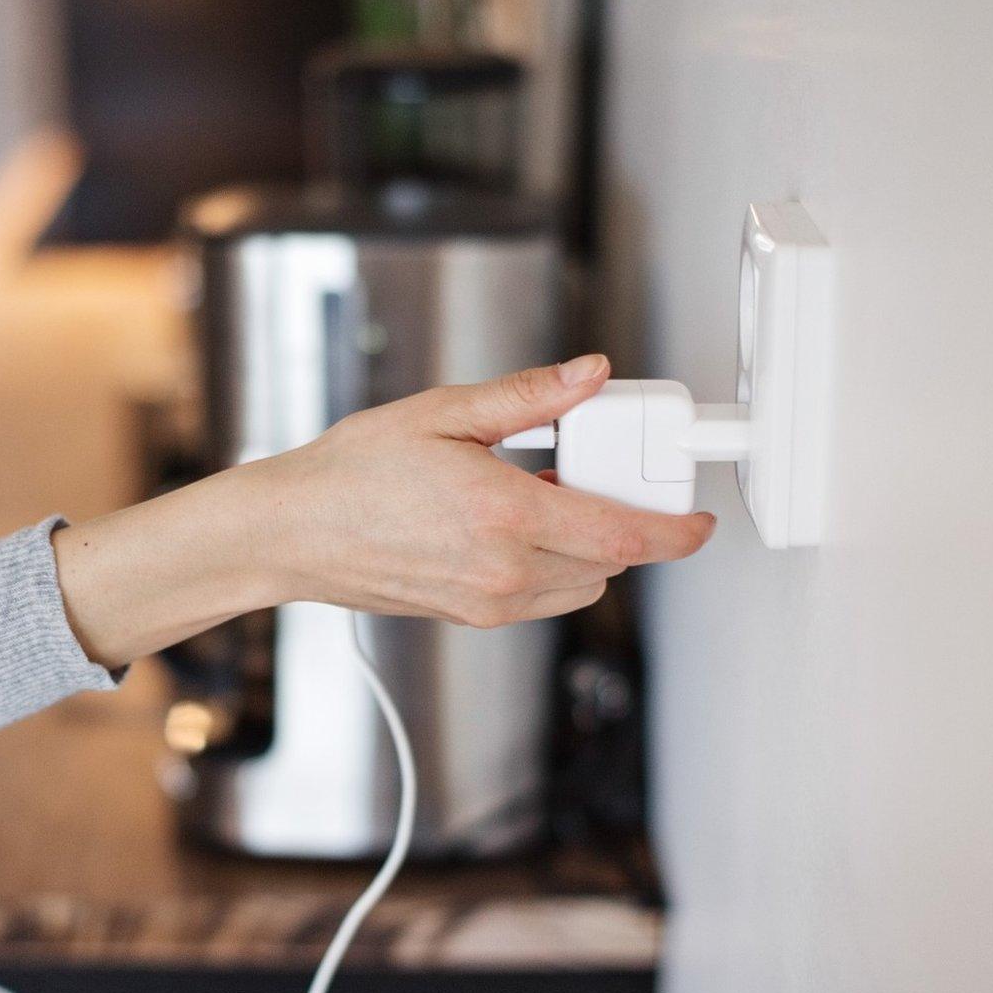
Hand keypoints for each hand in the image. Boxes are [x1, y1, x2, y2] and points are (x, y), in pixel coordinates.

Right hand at [243, 353, 714, 624]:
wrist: (293, 533)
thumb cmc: (352, 473)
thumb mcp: (443, 413)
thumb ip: (529, 397)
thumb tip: (591, 375)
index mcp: (506, 515)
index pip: (626, 535)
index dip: (677, 530)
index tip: (699, 521)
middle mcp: (505, 571)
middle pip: (613, 561)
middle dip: (623, 520)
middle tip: (592, 472)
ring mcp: (490, 602)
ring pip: (583, 584)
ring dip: (588, 546)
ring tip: (541, 496)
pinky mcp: (474, 616)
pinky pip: (545, 597)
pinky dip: (553, 565)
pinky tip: (514, 524)